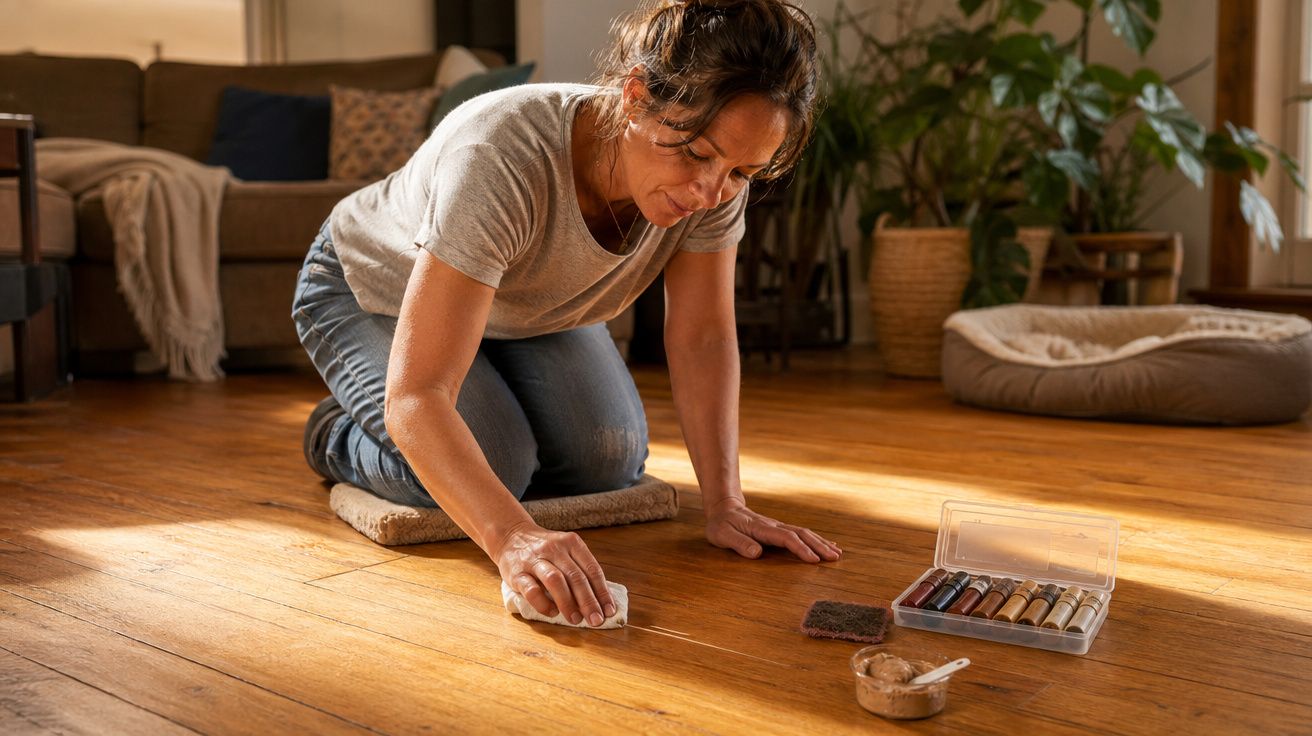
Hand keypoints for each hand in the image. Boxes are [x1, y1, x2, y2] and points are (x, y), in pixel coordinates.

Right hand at [490, 521, 615, 626]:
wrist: (511, 536)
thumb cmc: (545, 549)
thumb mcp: (566, 550)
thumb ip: (580, 569)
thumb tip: (600, 600)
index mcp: (571, 543)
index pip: (592, 569)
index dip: (602, 592)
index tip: (609, 610)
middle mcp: (554, 548)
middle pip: (576, 577)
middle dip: (588, 601)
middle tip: (596, 620)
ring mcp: (534, 559)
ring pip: (555, 581)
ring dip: (568, 603)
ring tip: (576, 620)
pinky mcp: (516, 572)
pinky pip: (531, 590)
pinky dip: (543, 604)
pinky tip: (552, 612)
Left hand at [705, 499, 841, 562]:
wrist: (724, 508)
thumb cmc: (721, 524)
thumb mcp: (722, 535)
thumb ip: (739, 543)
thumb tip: (757, 554)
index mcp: (762, 528)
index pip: (786, 538)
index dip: (801, 549)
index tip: (814, 560)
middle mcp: (774, 526)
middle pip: (801, 534)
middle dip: (819, 546)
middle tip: (835, 558)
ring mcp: (778, 526)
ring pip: (804, 533)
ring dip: (820, 542)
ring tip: (837, 553)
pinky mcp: (779, 529)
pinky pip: (800, 534)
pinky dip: (815, 540)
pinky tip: (827, 545)